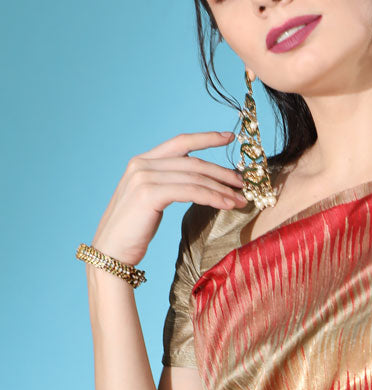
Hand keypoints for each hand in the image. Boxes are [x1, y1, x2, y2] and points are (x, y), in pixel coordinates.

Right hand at [91, 131, 248, 266]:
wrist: (110, 253)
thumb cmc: (133, 232)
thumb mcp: (150, 200)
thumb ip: (168, 184)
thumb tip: (199, 183)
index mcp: (142, 161)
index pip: (180, 143)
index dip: (206, 138)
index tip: (229, 137)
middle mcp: (142, 164)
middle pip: (193, 161)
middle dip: (222, 172)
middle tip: (243, 183)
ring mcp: (144, 178)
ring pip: (195, 177)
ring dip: (222, 188)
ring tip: (240, 199)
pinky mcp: (150, 194)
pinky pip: (191, 192)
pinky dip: (212, 197)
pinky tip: (226, 204)